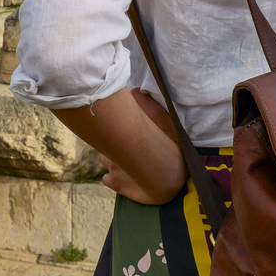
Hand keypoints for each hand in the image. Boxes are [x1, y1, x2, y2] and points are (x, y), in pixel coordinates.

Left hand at [96, 89, 188, 205]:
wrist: (170, 180)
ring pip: (105, 160)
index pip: (108, 126)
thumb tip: (135, 91)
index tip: (121, 127)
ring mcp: (113, 168)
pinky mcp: (116, 184)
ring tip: (127, 161)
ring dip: (113, 159)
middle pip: (106, 143)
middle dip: (114, 142)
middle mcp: (114, 149)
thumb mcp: (166, 124)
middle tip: (127, 145)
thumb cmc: (170, 150)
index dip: (114, 126)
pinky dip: (113, 178)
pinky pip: (107, 179)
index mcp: (124, 136)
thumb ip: (150, 107)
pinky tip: (123, 177)